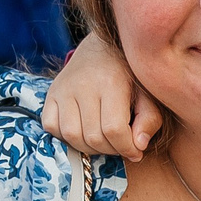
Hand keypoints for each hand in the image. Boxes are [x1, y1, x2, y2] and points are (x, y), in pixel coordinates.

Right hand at [43, 35, 161, 159]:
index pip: (114, 129)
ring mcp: (63, 89)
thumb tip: (138, 147)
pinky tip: (83, 131)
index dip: (126, 148)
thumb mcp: (148, 93)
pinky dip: (66, 137)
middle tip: (120, 145)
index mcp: (111, 81)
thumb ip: (149, 120)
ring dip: (89, 148)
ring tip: (104, 141)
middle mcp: (83, 84)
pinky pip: (52, 127)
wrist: (103, 49)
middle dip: (111, 150)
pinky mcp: (51, 94)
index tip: (136, 151)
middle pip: (93, 137)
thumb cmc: (130, 75)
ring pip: (71, 136)